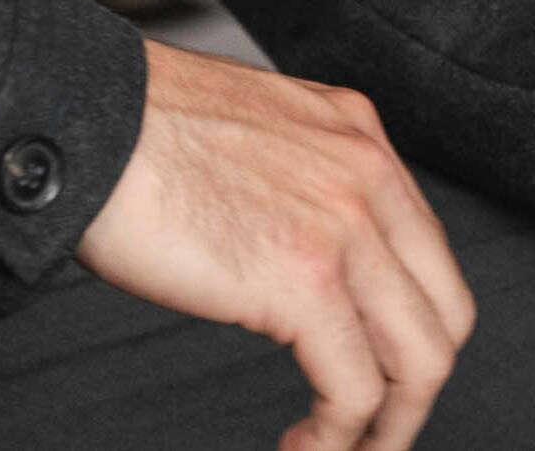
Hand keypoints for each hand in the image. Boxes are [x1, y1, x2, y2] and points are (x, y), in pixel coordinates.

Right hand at [77, 40, 474, 449]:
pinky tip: (301, 448)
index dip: (410, 329)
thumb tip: (299, 249)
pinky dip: (336, 440)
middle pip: (444, 313)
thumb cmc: (141, 129)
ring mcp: (344, 224)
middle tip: (372, 433)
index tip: (378, 373)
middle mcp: (367, 171)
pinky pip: (355, 389)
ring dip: (387, 429)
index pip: (429, 254)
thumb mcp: (257, 131)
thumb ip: (298, 178)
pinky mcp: (304, 279)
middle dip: (415, 391)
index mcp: (357, 132)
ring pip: (420, 359)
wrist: (90, 116)